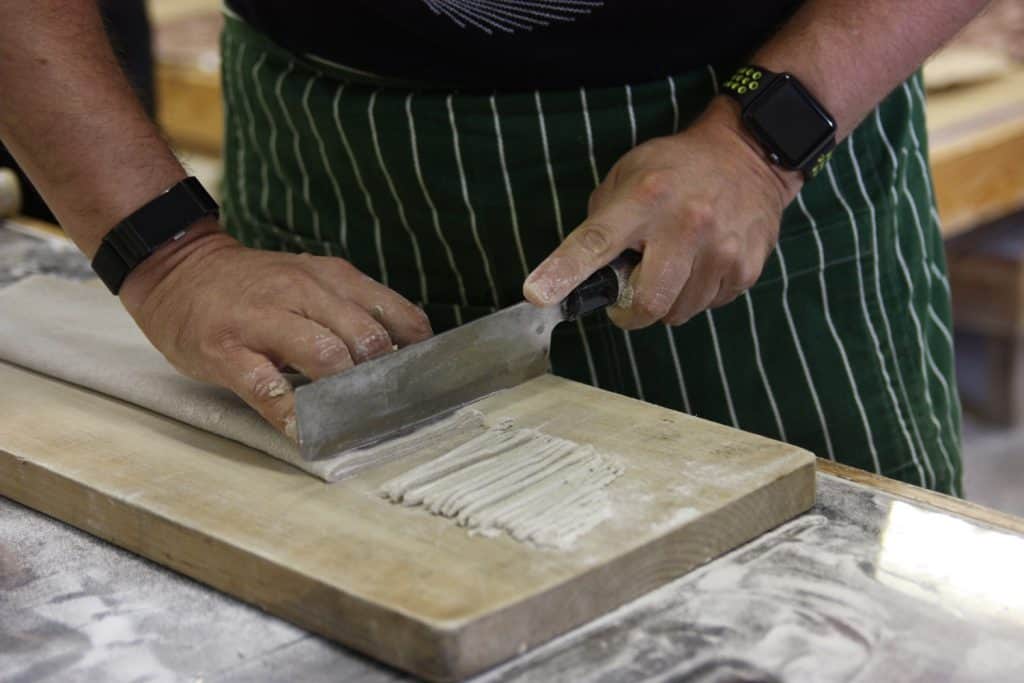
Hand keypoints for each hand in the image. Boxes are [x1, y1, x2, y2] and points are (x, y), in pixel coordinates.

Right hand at [119, 220, 431, 438]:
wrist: (180, 268)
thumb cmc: (256, 286)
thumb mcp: (311, 281)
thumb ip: (353, 310)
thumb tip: (403, 355)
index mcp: (332, 277)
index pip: (396, 315)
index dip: (415, 354)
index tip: (422, 383)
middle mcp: (302, 291)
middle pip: (365, 338)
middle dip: (381, 379)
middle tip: (386, 408)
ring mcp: (263, 319)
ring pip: (323, 356)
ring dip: (344, 395)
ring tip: (351, 420)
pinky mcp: (226, 349)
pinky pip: (266, 388)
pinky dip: (291, 415)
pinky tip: (306, 433)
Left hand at [523, 98, 803, 328]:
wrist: (748, 155)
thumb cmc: (676, 168)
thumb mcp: (629, 175)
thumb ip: (603, 221)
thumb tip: (580, 271)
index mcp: (644, 199)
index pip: (595, 242)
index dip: (564, 272)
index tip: (537, 294)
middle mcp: (685, 225)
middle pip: (647, 302)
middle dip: (629, 314)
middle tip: (627, 300)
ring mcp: (720, 250)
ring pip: (678, 312)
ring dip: (667, 302)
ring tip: (673, 266)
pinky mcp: (746, 268)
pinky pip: (709, 305)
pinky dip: (697, 294)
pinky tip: (702, 262)